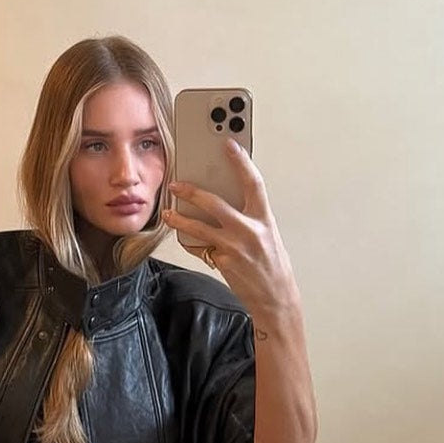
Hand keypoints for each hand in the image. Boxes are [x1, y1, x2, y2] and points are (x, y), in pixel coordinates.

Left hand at [162, 140, 301, 329]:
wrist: (276, 298)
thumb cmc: (272, 265)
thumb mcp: (267, 234)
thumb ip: (249, 216)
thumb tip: (226, 198)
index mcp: (264, 219)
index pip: (252, 183)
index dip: (240, 161)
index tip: (228, 144)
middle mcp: (250, 230)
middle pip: (214, 203)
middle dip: (192, 191)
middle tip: (176, 184)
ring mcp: (235, 247)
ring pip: (198, 227)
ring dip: (179, 219)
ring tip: (168, 213)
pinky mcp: (223, 262)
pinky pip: (199, 248)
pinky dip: (190, 242)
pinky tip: (183, 238)